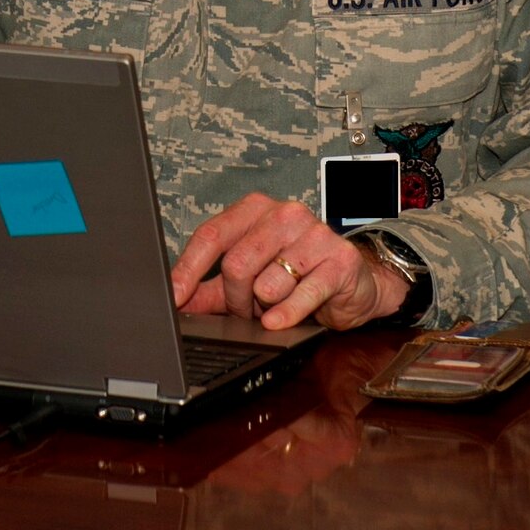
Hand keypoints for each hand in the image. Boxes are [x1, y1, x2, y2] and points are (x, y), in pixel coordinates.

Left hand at [170, 193, 410, 330]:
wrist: (355, 282)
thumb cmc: (300, 274)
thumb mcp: (250, 279)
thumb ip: (211, 289)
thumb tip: (177, 301)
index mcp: (257, 210)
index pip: (212, 234)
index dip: (188, 269)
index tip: (174, 297)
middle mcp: (285, 214)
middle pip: (237, 264)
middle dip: (235, 298)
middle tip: (246, 310)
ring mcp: (315, 234)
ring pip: (266, 284)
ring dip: (265, 307)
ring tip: (277, 304)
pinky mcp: (339, 260)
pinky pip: (300, 295)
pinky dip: (285, 315)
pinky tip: (280, 320)